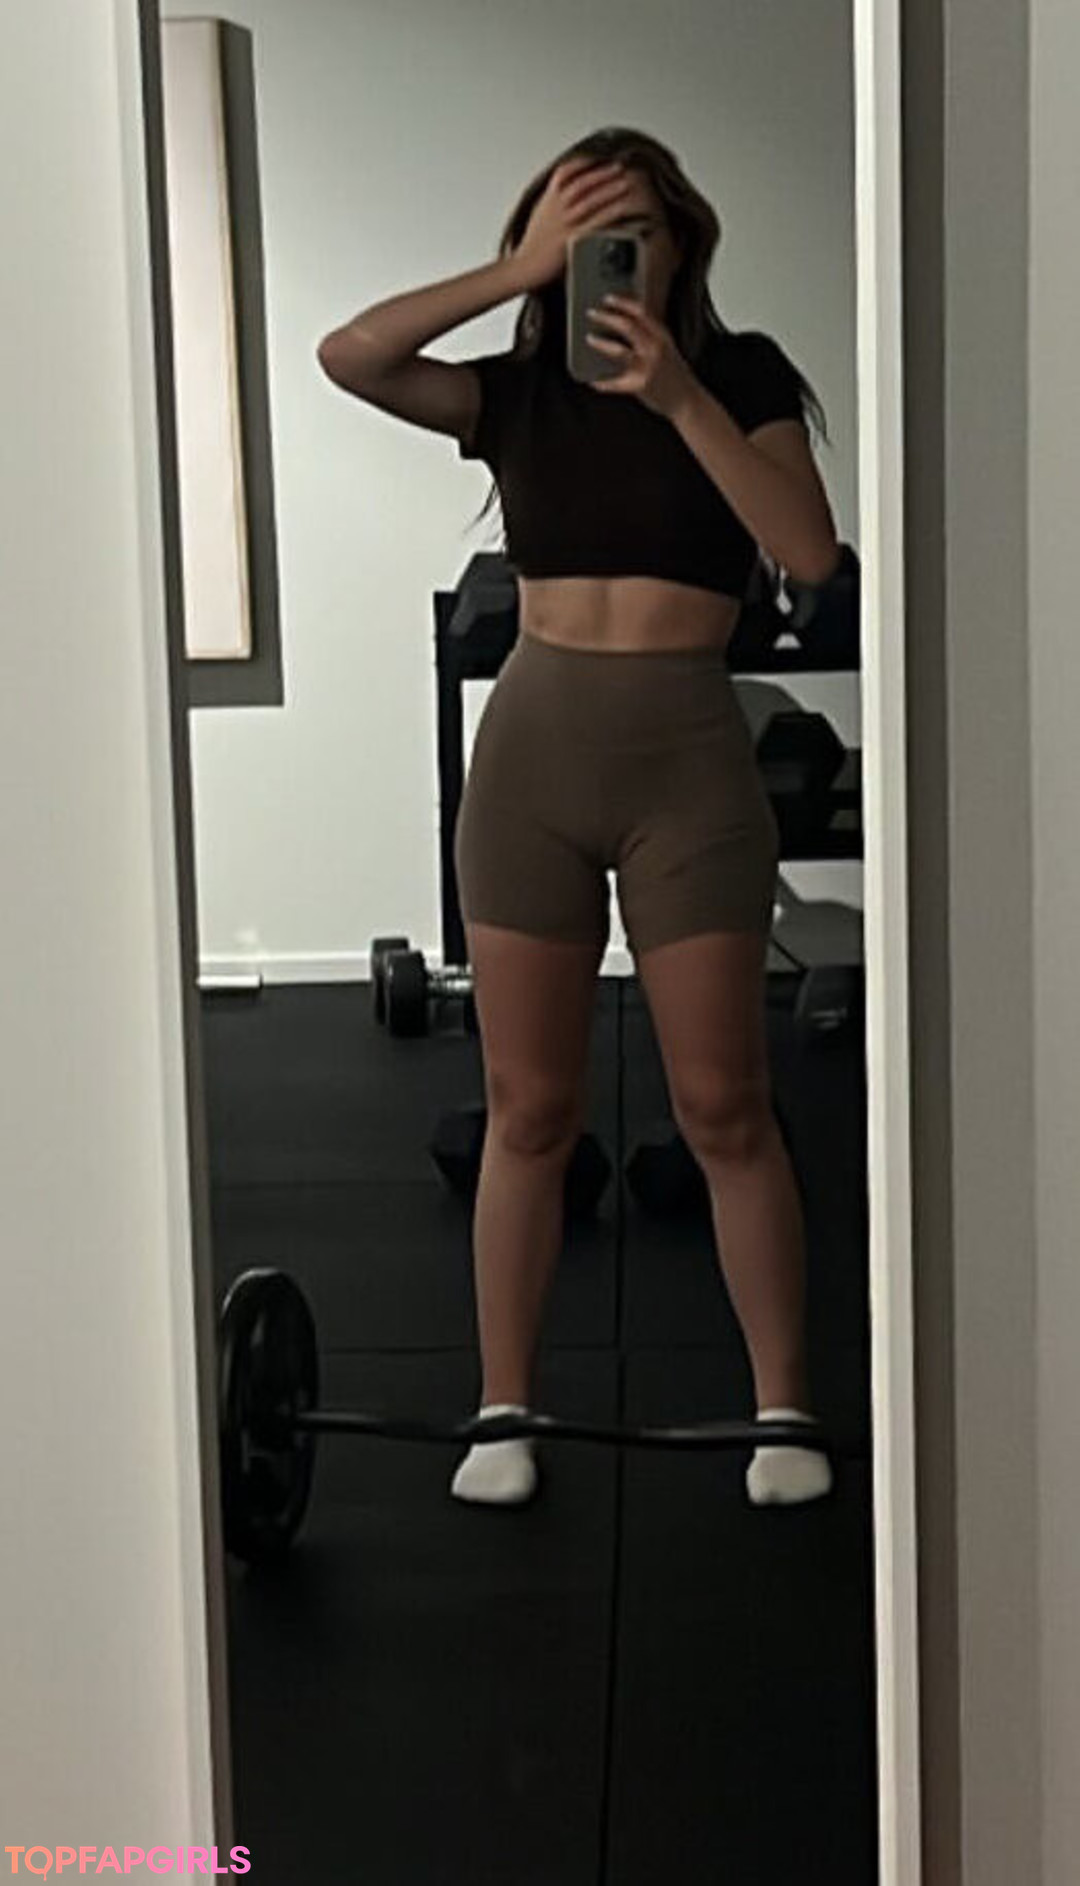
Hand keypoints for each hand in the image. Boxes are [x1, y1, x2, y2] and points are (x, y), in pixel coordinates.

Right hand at [513, 158, 636, 292]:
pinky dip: (610, 214)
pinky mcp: (573, 240)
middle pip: (581, 182)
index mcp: (549, 199)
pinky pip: (595, 223)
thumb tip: (564, 187)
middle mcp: (557, 208)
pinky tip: (622, 209)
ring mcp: (565, 223)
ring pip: (589, 200)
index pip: (565, 172)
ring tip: (626, 182)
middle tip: (620, 166)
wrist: (524, 266)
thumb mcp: (540, 213)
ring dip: (609, 189)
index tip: (599, 156)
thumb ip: (553, 198)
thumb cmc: (533, 243)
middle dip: (602, 172)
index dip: (583, 162)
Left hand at [584, 294, 695, 419]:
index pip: (641, 312)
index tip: (607, 298)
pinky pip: (615, 383)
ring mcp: (647, 367)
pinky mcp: (639, 386)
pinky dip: (602, 382)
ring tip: (589, 339)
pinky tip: (593, 381)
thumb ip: (649, 336)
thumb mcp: (666, 349)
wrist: (687, 401)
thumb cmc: (674, 375)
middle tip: (591, 313)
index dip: (622, 303)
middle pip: (627, 326)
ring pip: (618, 350)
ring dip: (600, 344)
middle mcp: (655, 349)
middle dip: (607, 318)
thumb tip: (622, 326)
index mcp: (662, 337)